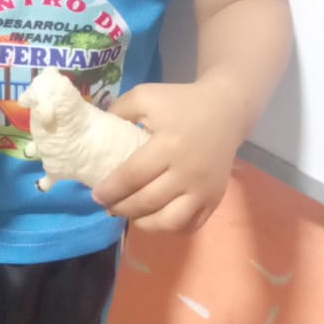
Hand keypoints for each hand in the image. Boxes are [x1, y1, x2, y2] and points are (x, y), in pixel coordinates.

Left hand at [92, 79, 244, 232]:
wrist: (227, 109)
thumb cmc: (182, 102)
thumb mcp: (146, 96)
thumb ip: (118, 110)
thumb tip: (96, 133)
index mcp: (169, 145)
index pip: (132, 177)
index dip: (111, 190)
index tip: (96, 195)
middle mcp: (188, 171)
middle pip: (147, 202)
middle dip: (121, 208)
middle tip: (108, 205)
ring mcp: (204, 189)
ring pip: (170, 221)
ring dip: (144, 223)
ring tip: (132, 214)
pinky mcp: (215, 198)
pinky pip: (191, 225)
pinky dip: (170, 228)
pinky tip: (156, 217)